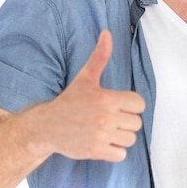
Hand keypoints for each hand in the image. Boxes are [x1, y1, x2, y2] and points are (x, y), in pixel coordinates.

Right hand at [24, 30, 145, 161]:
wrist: (47, 127)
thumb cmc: (70, 101)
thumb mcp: (85, 78)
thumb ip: (100, 56)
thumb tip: (107, 33)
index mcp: (106, 98)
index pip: (139, 104)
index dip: (131, 105)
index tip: (119, 105)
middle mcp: (105, 118)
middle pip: (137, 123)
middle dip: (126, 121)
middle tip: (111, 118)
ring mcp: (101, 136)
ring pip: (130, 139)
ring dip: (121, 136)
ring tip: (107, 130)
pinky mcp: (96, 151)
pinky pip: (121, 154)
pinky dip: (115, 150)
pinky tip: (103, 142)